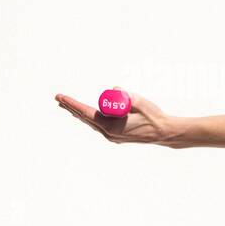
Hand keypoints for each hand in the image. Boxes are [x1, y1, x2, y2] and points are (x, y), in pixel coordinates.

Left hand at [54, 89, 179, 145]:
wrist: (165, 132)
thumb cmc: (154, 117)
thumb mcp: (141, 103)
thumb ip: (127, 95)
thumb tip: (114, 88)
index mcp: (111, 126)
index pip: (86, 113)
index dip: (73, 104)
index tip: (61, 97)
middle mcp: (109, 134)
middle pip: (86, 119)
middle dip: (72, 108)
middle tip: (59, 99)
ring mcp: (113, 136)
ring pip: (92, 123)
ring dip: (80, 114)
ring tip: (68, 106)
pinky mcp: (118, 136)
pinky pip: (100, 126)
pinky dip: (91, 119)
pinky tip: (87, 116)